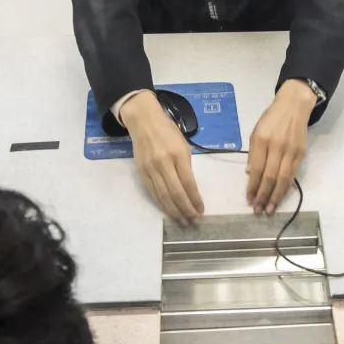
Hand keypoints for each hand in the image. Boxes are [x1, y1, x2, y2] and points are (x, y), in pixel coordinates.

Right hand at [123, 92, 203, 224]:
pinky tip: (169, 211)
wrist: (144, 121)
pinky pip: (153, 192)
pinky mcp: (141, 172)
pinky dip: (161, 204)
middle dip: (186, 210)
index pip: (188, 183)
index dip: (195, 199)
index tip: (201, 210)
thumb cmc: (168, 132)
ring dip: (174, 211)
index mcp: (178, 155)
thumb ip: (186, 166)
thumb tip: (190, 188)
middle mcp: (164, 163)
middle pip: (176, 193)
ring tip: (183, 221)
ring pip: (163, 196)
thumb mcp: (183, 145)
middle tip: (193, 221)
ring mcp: (151, 169)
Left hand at [246, 80, 316, 214]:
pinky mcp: (301, 153)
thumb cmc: (271, 119)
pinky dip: (286, 187)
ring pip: (283, 179)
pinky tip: (280, 195)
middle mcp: (277, 146)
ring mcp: (291, 151)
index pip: (258, 169)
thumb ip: (253, 154)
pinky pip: (293, 174)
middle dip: (264, 196)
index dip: (253, 187)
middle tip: (258, 210)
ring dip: (276, 196)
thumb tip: (250, 175)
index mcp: (262, 140)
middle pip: (271, 177)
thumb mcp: (256, 132)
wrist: (294, 106)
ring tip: (270, 208)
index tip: (249, 199)